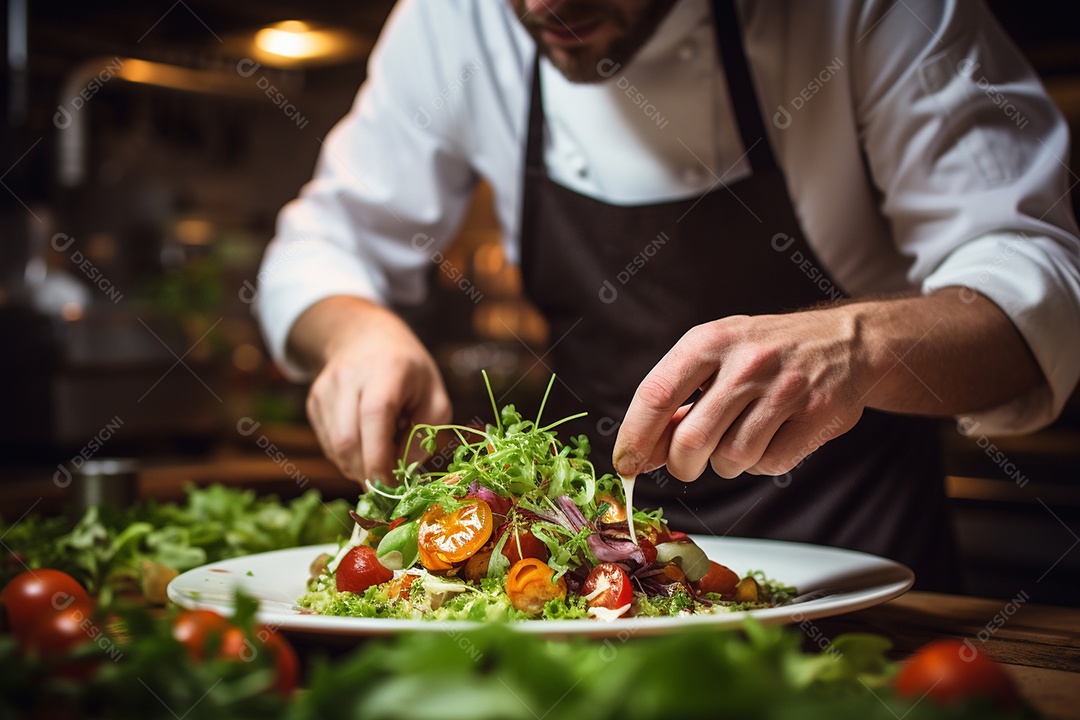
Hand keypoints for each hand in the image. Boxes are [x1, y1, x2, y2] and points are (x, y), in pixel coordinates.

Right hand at [296, 297, 451, 484]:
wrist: (368, 338)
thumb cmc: (410, 373)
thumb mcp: (434, 399)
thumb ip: (423, 437)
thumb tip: (401, 475)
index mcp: (387, 370)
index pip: (375, 417)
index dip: (379, 457)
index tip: (390, 486)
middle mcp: (350, 376)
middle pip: (348, 438)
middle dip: (366, 472)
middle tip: (386, 485)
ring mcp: (326, 387)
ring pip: (334, 446)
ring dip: (356, 466)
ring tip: (379, 456)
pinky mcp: (314, 400)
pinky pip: (327, 442)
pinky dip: (345, 455)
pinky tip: (364, 442)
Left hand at [612, 308, 866, 480]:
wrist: (845, 342)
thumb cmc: (765, 353)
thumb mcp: (715, 357)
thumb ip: (677, 401)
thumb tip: (640, 453)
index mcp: (710, 341)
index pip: (657, 395)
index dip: (635, 437)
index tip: (624, 465)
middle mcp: (746, 361)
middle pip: (691, 440)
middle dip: (681, 465)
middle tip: (686, 464)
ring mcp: (786, 387)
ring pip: (732, 459)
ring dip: (726, 463)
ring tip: (739, 438)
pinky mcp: (818, 414)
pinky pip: (772, 464)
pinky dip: (764, 463)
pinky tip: (772, 439)